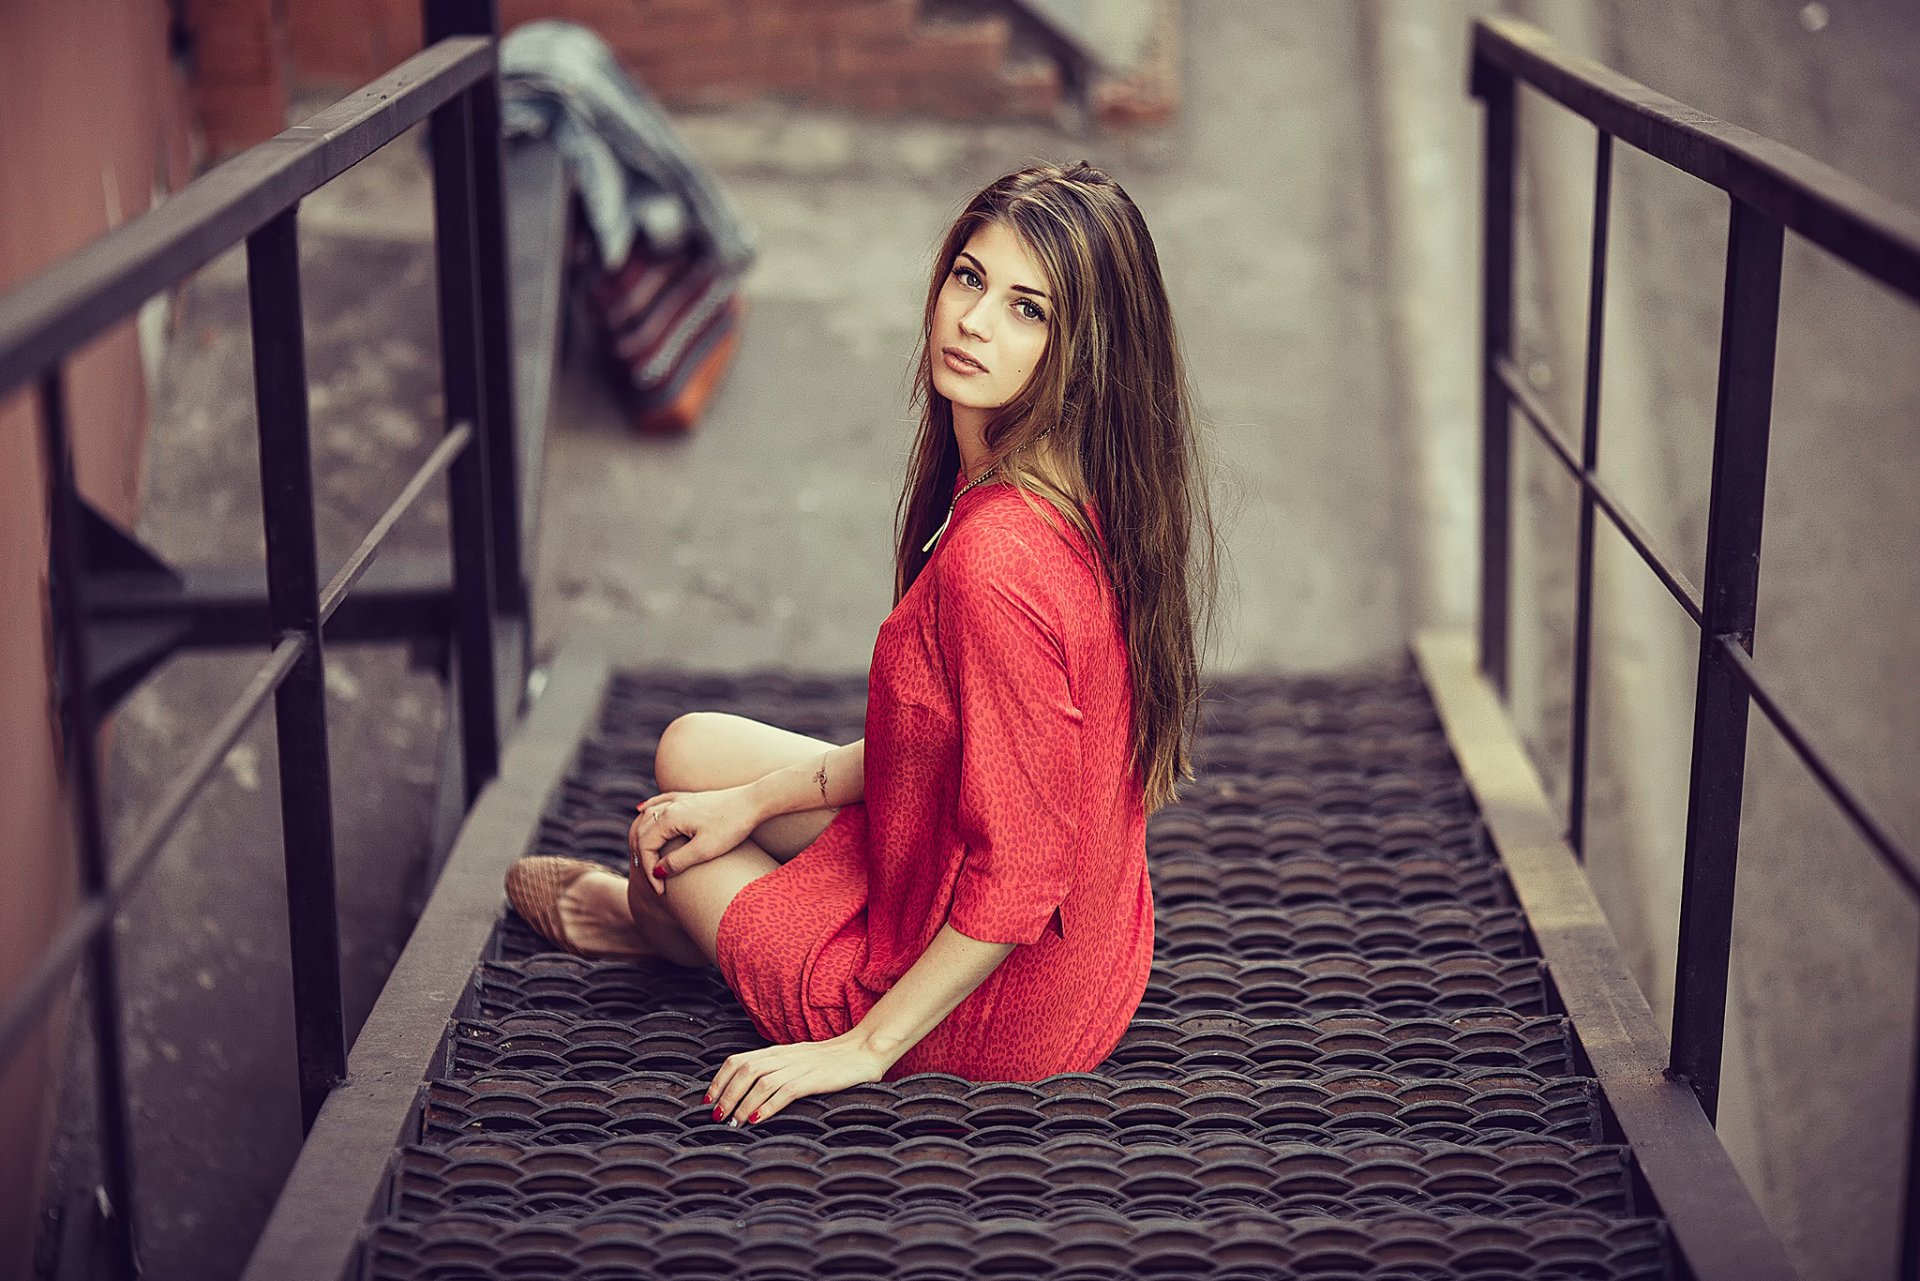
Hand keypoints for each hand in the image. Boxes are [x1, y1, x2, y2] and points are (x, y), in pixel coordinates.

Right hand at [628, 785, 762, 892]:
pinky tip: (640, 810)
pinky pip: (660, 802)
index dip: (648, 871)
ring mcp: (680, 800)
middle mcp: (671, 806)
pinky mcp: (690, 798)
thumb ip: (678, 862)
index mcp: (670, 818)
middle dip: (643, 858)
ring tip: (643, 859)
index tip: (661, 890)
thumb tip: (657, 872)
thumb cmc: (732, 826)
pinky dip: (648, 809)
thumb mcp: (705, 850)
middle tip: (654, 882)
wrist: (754, 801)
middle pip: (642, 832)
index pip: (645, 846)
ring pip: (648, 817)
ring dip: (641, 837)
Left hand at [704, 1032, 891, 1126]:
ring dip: (742, 1103)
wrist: (864, 1051)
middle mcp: (784, 1056)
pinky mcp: (815, 1079)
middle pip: (745, 1070)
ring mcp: (800, 1066)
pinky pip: (786, 1091)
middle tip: (717, 1116)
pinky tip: (757, 1119)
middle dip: (726, 1094)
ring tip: (733, 1122)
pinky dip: (768, 1106)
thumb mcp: (798, 1063)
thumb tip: (750, 1092)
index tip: (709, 1100)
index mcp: (778, 1052)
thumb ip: (777, 1071)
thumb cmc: (831, 1062)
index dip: (720, 1079)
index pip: (738, 1060)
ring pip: (761, 1081)